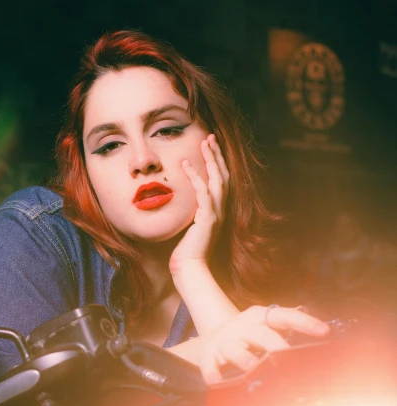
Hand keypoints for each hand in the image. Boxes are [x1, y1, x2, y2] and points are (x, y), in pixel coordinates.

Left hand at [169, 134, 229, 275]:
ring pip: (218, 180)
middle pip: (224, 176)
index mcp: (218, 211)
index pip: (222, 181)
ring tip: (204, 143)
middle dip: (217, 155)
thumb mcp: (190, 226)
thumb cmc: (186, 251)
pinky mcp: (208, 219)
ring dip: (211, 160)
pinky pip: (203, 193)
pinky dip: (196, 177)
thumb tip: (182, 200)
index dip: (218, 163)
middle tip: (211, 137)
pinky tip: (186, 165)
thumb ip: (191, 213)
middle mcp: (221, 211)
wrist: (190, 268)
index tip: (211, 147)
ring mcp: (216, 214)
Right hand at [199, 305, 329, 384]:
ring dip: (250, 364)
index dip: (305, 323)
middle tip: (291, 359)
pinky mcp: (208, 356)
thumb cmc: (245, 338)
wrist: (208, 342)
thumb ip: (287, 328)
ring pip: (239, 354)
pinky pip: (211, 368)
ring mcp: (224, 341)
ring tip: (258, 374)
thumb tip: (322, 332)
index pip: (285, 316)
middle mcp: (242, 326)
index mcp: (259, 317)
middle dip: (278, 347)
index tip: (324, 331)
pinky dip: (215, 377)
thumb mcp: (263, 327)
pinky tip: (219, 383)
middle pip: (263, 336)